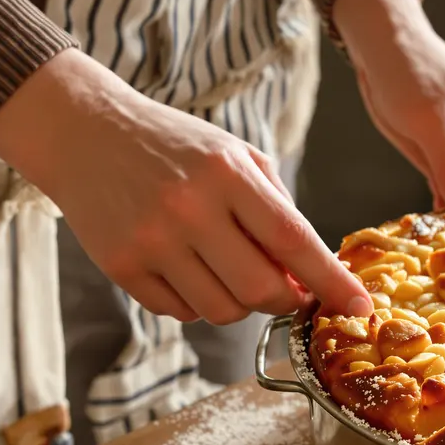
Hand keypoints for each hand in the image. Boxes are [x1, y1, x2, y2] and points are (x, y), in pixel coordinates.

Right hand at [0, 49, 371, 323]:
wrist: (84, 131)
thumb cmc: (176, 146)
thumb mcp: (238, 155)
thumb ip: (278, 210)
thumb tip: (309, 275)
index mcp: (228, 175)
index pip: (294, 242)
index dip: (332, 282)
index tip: (360, 308)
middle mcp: (189, 209)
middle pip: (260, 291)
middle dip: (284, 301)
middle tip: (285, 288)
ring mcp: (151, 241)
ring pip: (222, 312)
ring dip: (241, 303)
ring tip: (229, 268)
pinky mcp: (121, 265)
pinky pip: (181, 313)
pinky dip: (198, 302)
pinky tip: (189, 267)